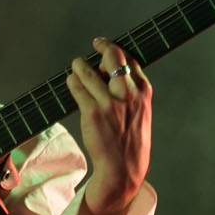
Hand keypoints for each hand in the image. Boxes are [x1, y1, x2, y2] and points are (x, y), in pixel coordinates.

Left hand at [66, 37, 152, 214]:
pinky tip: (71, 82)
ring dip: (80, 64)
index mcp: (143, 92)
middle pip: (113, 56)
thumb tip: (110, 72)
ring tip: (76, 65)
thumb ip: (132, 93)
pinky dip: (72, 81)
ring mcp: (110, 102)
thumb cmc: (130, 142)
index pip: (130, 59)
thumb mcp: (141, 113)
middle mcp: (128, 93)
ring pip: (88, 69)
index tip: (106, 46)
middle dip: (102, 47)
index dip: (116, 50)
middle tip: (95, 44)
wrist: (124, 169)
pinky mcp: (92, 112)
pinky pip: (76, 86)